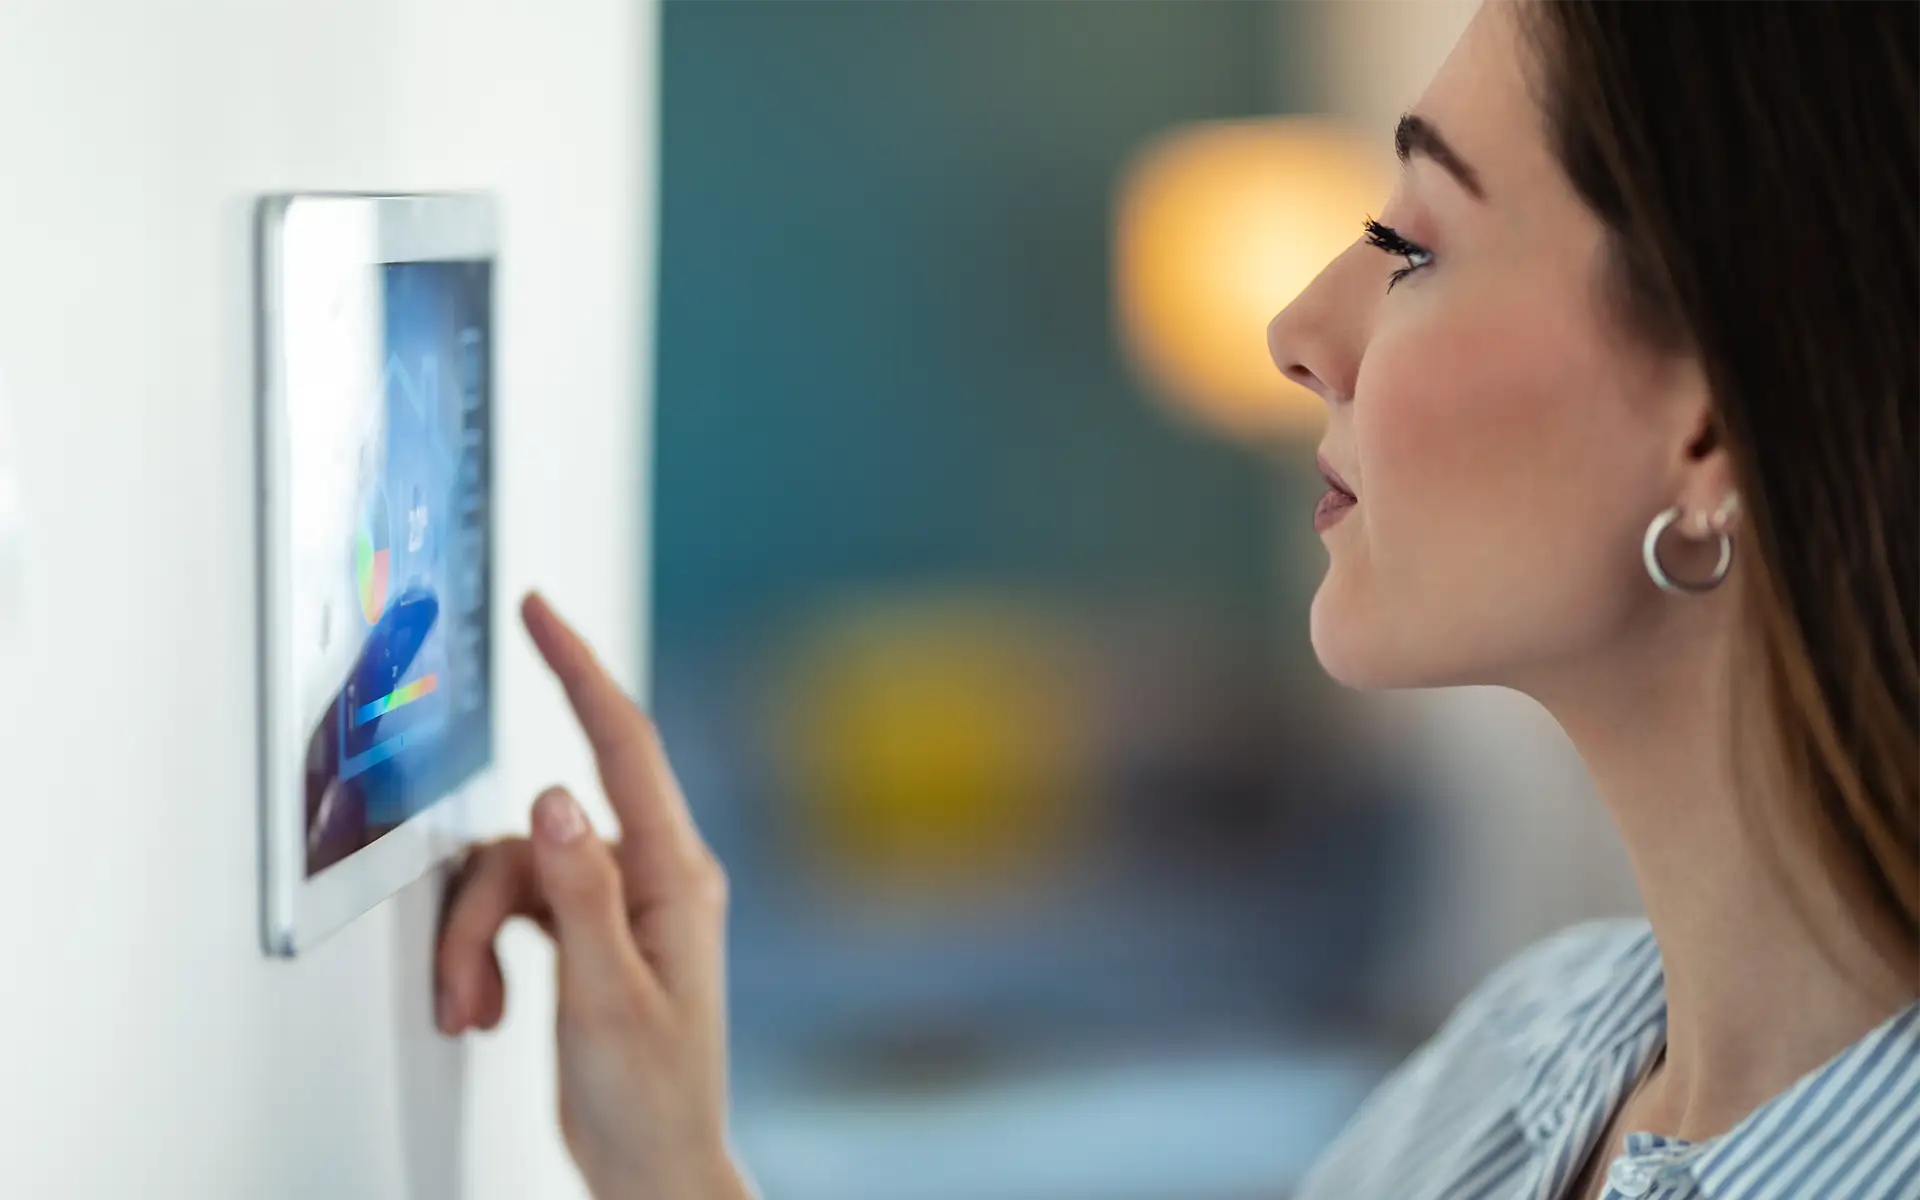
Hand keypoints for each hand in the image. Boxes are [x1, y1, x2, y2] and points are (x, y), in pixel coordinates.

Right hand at [436, 593, 748, 1199]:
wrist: (654, 1166)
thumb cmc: (650, 1098)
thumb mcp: (605, 996)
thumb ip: (577, 893)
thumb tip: (550, 794)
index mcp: (674, 876)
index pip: (623, 744)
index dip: (577, 668)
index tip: (539, 611)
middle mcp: (650, 876)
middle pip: (538, 833)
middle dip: (481, 908)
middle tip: (463, 992)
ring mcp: (617, 902)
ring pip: (512, 873)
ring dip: (473, 944)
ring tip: (474, 1015)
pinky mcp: (588, 931)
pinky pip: (515, 904)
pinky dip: (484, 953)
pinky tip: (487, 1008)